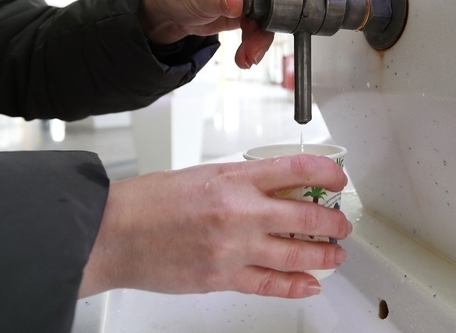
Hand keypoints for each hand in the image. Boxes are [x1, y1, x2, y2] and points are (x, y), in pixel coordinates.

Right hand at [78, 154, 350, 298]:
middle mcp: (239, 211)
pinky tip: (309, 284)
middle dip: (334, 222)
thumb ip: (242, 183)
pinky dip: (295, 286)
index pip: (296, 169)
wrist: (114, 232)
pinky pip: (270, 284)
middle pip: (306, 216)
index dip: (327, 174)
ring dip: (324, 256)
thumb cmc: (150, 201)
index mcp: (234, 178)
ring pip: (296, 254)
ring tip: (334, 255)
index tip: (338, 180)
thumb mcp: (203, 175)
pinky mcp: (223, 277)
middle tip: (341, 224)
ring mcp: (233, 247)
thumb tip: (278, 190)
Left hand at [137, 0, 313, 68]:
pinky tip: (244, 57)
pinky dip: (253, 46)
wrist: (169, 15)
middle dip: (276, 18)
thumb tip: (239, 0)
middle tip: (268, 34)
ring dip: (261, 39)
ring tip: (249, 56)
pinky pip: (259, 30)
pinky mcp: (248, 14)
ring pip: (270, 17)